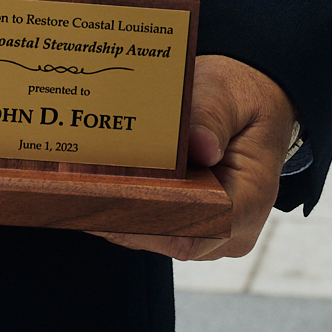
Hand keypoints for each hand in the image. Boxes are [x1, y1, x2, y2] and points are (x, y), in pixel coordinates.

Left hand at [95, 52, 295, 261]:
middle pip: (172, 237)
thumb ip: (212, 116)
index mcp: (250, 200)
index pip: (201, 228)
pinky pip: (158, 222)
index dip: (155, 221)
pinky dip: (130, 204)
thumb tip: (200, 146)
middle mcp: (232, 229)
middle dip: (126, 217)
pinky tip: (97, 184)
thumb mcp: (227, 94)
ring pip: (159, 234)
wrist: (248, 102)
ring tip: (80, 186)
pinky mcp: (193, 220)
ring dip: (123, 212)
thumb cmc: (239, 98)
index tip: (114, 201)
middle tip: (80, 191)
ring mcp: (212, 230)